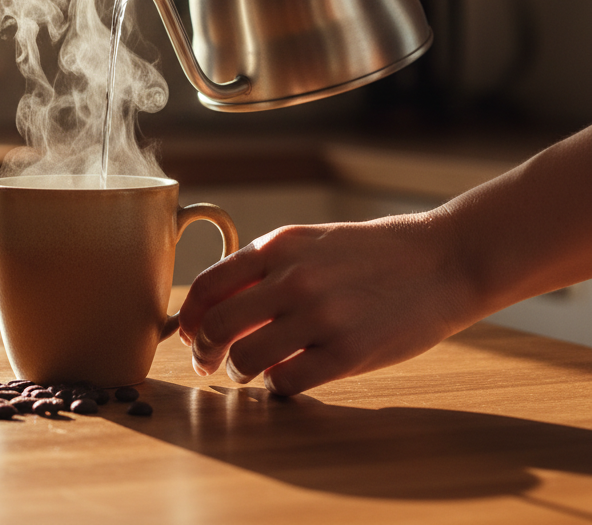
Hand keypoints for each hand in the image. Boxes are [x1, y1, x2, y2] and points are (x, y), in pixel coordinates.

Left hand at [177, 213, 471, 395]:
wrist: (442, 260)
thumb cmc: (373, 253)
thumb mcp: (312, 243)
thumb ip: (267, 270)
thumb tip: (221, 309)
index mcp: (279, 246)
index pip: (210, 285)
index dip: (190, 317)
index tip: (188, 335)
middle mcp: (293, 279)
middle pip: (219, 326)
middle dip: (205, 352)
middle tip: (209, 364)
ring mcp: (320, 317)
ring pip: (248, 360)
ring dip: (240, 373)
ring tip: (249, 372)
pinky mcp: (348, 354)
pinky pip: (288, 383)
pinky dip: (278, 388)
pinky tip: (286, 381)